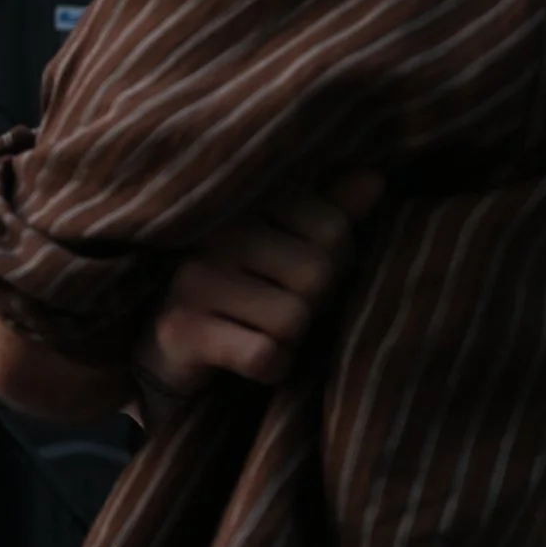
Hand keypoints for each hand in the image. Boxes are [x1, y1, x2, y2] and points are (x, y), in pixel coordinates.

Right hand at [138, 170, 385, 405]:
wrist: (170, 342)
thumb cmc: (245, 286)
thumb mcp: (288, 245)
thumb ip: (331, 213)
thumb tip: (375, 179)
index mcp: (248, 205)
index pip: (333, 230)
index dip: (334, 262)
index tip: (300, 271)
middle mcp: (217, 235)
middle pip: (317, 275)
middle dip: (312, 304)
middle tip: (280, 306)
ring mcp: (194, 280)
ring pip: (293, 318)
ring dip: (291, 339)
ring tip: (263, 330)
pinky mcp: (181, 329)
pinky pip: (263, 355)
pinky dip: (272, 367)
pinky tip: (252, 357)